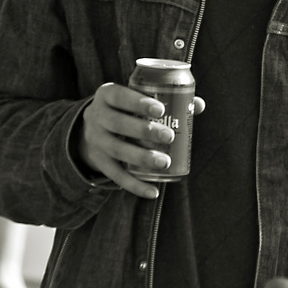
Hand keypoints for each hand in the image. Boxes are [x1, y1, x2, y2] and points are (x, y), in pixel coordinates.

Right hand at [77, 82, 205, 199]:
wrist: (89, 129)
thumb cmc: (123, 109)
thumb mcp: (133, 98)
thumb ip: (164, 99)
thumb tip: (198, 104)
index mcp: (106, 95)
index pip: (118, 96)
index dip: (137, 102)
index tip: (160, 109)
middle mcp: (97, 117)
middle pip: (118, 123)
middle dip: (144, 131)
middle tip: (169, 136)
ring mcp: (96, 141)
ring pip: (117, 150)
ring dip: (142, 157)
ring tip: (165, 162)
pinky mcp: (99, 162)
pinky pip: (116, 175)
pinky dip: (135, 186)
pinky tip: (153, 192)